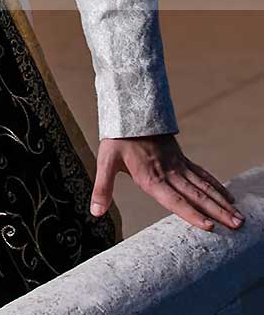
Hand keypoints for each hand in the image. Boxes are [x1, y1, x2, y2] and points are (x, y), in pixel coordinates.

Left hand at [91, 133, 245, 231]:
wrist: (130, 108)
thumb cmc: (117, 138)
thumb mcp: (105, 161)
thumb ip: (102, 188)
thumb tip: (95, 212)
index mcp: (151, 177)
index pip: (174, 200)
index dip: (191, 214)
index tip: (210, 226)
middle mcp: (168, 173)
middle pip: (196, 195)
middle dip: (218, 212)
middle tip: (238, 226)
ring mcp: (177, 164)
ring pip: (203, 186)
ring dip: (222, 202)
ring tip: (239, 217)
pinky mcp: (180, 157)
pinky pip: (201, 174)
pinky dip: (215, 186)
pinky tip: (228, 196)